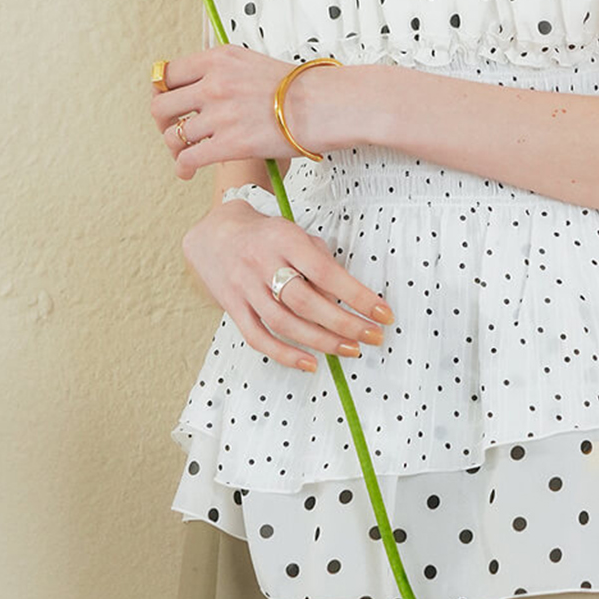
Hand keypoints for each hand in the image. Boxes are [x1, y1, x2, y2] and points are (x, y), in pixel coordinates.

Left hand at [151, 46, 308, 178]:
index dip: (161, 92)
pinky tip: (187, 172)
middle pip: (161, 106)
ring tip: (185, 155)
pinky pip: (188, 158)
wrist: (324, 104)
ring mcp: (221, 114)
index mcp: (218, 60)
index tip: (167, 103)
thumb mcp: (251, 62)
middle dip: (162, 123)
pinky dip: (182, 168)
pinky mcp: (230, 144)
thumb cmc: (297, 88)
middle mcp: (214, 84)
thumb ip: (221, 71)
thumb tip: (199, 86)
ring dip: (174, 149)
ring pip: (173, 136)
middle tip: (172, 131)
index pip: (167, 74)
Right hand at [183, 198, 393, 373]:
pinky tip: (311, 363)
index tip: (382, 312)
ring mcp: (245, 288)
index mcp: (285, 240)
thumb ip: (321, 263)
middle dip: (344, 324)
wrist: (215, 235)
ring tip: (351, 350)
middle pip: (305, 302)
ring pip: (284, 323)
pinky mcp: (233, 308)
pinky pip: (259, 337)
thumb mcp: (298, 235)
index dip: (356, 295)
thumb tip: (345, 301)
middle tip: (373, 336)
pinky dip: (285, 355)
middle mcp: (262, 264)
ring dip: (321, 342)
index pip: (326, 272)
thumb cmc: (267, 237)